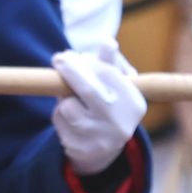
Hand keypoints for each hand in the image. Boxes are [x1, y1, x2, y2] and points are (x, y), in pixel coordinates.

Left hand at [52, 42, 147, 174]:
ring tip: (73, 100)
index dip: (85, 62)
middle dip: (70, 71)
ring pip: (68, 107)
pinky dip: (59, 114)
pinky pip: (59, 122)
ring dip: (63, 98)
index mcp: (134, 104)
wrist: (104, 146)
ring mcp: (101, 139)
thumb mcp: (115, 84)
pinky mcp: (81, 150)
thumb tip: (108, 42)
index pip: (107, 75)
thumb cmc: (110, 104)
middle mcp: (121, 124)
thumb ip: (109, 63)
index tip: (68, 54)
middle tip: (57, 58)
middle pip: (89, 90)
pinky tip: (70, 118)